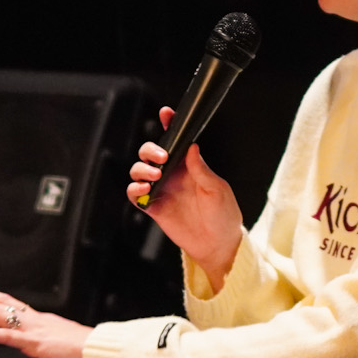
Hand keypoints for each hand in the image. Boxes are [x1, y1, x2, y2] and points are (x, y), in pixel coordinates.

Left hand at [0, 285, 92, 357]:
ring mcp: (32, 329)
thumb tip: (40, 342)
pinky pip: (5, 337)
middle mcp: (33, 319)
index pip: (7, 302)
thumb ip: (48, 339)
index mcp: (40, 318)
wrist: (101, 351)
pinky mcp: (34, 343)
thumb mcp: (64, 340)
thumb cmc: (88, 349)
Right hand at [127, 105, 243, 291]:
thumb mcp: (217, 189)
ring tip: (156, 174)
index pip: (176, 140)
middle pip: (150, 153)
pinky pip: (135, 194)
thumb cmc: (223, 214)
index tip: (166, 113)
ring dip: (141, 168)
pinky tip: (144, 189)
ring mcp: (161, 190)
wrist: (219, 244)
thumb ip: (202, 169)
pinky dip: (134, 189)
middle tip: (162, 157)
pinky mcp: (154, 207)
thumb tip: (191, 147)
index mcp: (189, 166)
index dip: (169, 125)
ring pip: (139, 170)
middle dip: (150, 149)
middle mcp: (172, 175)